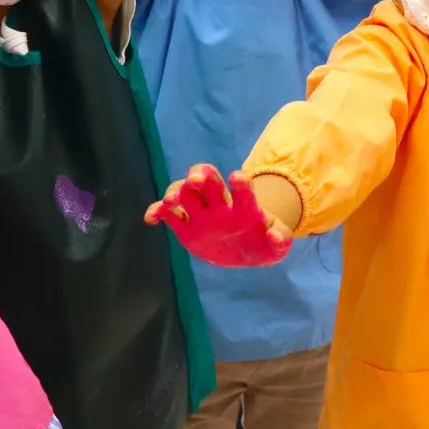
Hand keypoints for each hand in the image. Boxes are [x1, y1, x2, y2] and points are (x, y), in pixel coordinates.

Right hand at [144, 164, 290, 265]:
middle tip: (197, 181)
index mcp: (243, 206)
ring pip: (185, 193)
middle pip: (207, 181)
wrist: (245, 251)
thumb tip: (276, 238)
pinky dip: (158, 211)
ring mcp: (200, 213)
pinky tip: (150, 218)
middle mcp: (219, 204)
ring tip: (170, 202)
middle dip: (201, 177)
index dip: (239, 184)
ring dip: (177, 192)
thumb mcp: (276, 244)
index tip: (238, 177)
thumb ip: (279, 240)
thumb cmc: (264, 242)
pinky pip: (168, 215)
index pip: (241, 189)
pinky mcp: (185, 226)